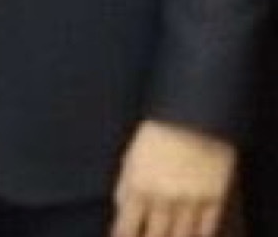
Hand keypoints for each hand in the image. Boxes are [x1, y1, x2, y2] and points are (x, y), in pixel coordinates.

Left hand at [112, 120, 234, 236]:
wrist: (196, 114)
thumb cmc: (159, 131)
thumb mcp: (132, 154)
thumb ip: (124, 185)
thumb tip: (122, 210)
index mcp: (139, 186)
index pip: (125, 229)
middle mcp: (164, 199)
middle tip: (149, 236)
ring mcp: (191, 203)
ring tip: (170, 235)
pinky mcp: (215, 201)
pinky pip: (206, 232)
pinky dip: (199, 236)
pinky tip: (192, 235)